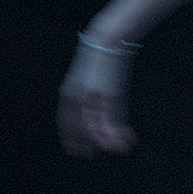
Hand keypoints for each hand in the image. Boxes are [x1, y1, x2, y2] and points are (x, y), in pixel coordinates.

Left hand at [58, 38, 138, 155]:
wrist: (109, 38)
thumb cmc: (101, 55)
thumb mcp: (90, 75)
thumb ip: (90, 91)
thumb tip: (96, 103)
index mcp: (68, 92)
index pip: (65, 122)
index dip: (70, 137)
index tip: (75, 150)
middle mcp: (77, 98)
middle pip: (80, 127)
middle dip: (88, 142)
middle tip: (91, 155)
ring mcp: (92, 97)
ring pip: (96, 127)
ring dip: (108, 140)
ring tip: (119, 149)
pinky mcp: (108, 95)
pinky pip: (111, 120)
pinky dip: (118, 132)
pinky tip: (127, 139)